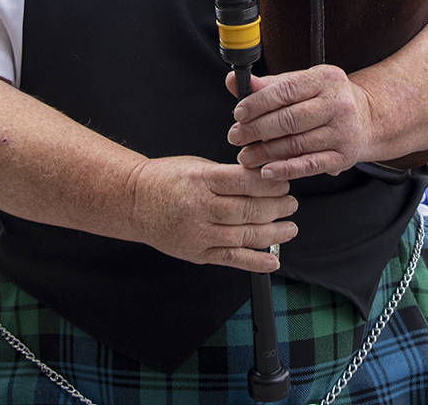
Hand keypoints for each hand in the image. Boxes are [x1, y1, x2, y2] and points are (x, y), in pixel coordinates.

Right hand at [127, 155, 297, 272]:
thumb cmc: (168, 179)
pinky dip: (255, 262)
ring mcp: (198, 233)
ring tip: (290, 228)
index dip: (270, 184)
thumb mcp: (197, 166)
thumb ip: (228, 175)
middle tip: (292, 204)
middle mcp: (199, 207)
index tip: (284, 183)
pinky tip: (273, 260)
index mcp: (200, 179)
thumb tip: (265, 181)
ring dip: (273, 234)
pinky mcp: (197, 253)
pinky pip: (231, 259)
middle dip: (277, 208)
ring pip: (244, 236)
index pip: (244, 182)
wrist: (136, 201)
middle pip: (248, 210)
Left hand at [225, 64, 374, 180]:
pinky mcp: (344, 156)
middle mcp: (338, 104)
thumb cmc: (325, 99)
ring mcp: (343, 131)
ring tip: (246, 156)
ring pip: (296, 144)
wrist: (366, 118)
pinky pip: (310, 165)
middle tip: (236, 137)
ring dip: (266, 153)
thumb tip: (232, 81)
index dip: (258, 104)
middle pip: (289, 120)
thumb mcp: (301, 84)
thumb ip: (267, 85)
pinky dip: (286, 170)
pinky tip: (267, 172)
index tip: (238, 114)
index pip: (285, 90)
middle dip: (257, 130)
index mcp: (325, 78)